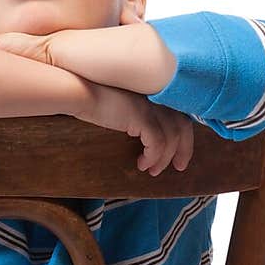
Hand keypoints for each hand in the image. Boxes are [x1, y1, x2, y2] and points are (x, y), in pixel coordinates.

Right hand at [74, 79, 193, 174]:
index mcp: (155, 94)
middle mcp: (157, 98)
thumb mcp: (124, 109)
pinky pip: (157, 143)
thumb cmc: (94, 102)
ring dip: (164, 158)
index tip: (179, 155)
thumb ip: (140, 118)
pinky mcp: (141, 116)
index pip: (181, 115)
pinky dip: (153, 157)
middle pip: (183, 126)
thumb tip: (145, 139)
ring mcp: (151, 106)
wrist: (80, 93)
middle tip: (179, 167)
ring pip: (171, 138)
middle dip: (184, 149)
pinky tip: (142, 164)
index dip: (185, 137)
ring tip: (153, 171)